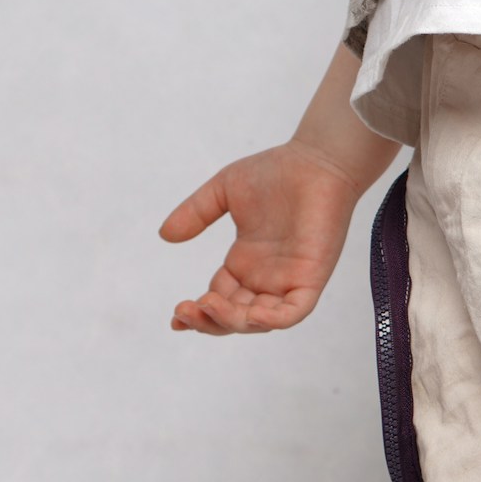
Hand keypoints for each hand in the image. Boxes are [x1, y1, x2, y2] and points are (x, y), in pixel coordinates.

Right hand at [160, 140, 361, 333]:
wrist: (316, 160)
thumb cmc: (276, 172)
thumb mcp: (224, 192)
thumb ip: (195, 214)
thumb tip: (165, 235)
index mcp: (246, 262)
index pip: (219, 298)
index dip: (198, 312)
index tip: (175, 315)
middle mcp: (266, 277)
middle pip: (234, 317)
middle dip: (207, 321)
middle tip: (182, 312)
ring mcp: (288, 279)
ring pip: (259, 321)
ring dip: (231, 321)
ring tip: (207, 305)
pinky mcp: (311, 277)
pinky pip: (293, 312)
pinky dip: (271, 320)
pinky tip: (249, 315)